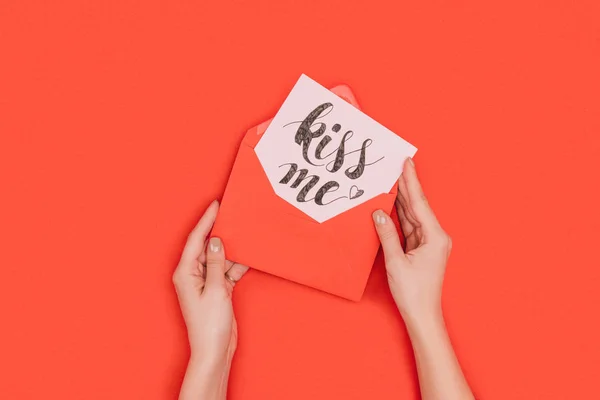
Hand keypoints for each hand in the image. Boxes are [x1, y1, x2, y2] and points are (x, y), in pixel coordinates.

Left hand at [173, 200, 247, 399]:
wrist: (215, 350)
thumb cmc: (209, 325)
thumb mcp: (215, 290)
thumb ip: (216, 263)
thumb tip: (216, 240)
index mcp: (185, 272)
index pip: (196, 240)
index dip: (206, 220)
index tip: (216, 204)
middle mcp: (193, 274)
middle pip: (207, 246)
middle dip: (220, 231)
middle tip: (232, 213)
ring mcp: (206, 282)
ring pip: (220, 257)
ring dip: (232, 248)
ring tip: (244, 231)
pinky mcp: (218, 289)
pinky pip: (228, 270)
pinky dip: (238, 263)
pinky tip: (249, 254)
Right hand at [372, 158, 451, 327]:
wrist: (422, 315)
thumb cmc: (413, 292)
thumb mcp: (395, 262)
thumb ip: (387, 234)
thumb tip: (378, 213)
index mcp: (435, 237)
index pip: (419, 203)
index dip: (411, 182)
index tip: (407, 163)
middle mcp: (435, 237)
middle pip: (417, 206)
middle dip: (407, 185)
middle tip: (397, 165)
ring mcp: (429, 242)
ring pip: (412, 214)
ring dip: (402, 198)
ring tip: (393, 179)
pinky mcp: (421, 248)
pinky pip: (409, 225)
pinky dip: (400, 214)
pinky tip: (392, 203)